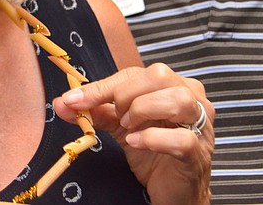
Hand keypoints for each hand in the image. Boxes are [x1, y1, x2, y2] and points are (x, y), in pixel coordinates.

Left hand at [54, 63, 213, 204]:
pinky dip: (152, 138)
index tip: (74, 99)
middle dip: (126, 95)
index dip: (103, 86)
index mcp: (171, 85)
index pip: (135, 72)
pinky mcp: (198, 153)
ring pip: (178, 99)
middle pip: (159, 75)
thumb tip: (63, 102)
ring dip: (143, 111)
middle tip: (117, 118)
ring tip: (129, 129)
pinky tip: (136, 143)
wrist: (172, 191)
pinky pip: (181, 138)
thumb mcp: (120, 126)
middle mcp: (192, 99)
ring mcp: (200, 126)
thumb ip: (95, 111)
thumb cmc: (152, 152)